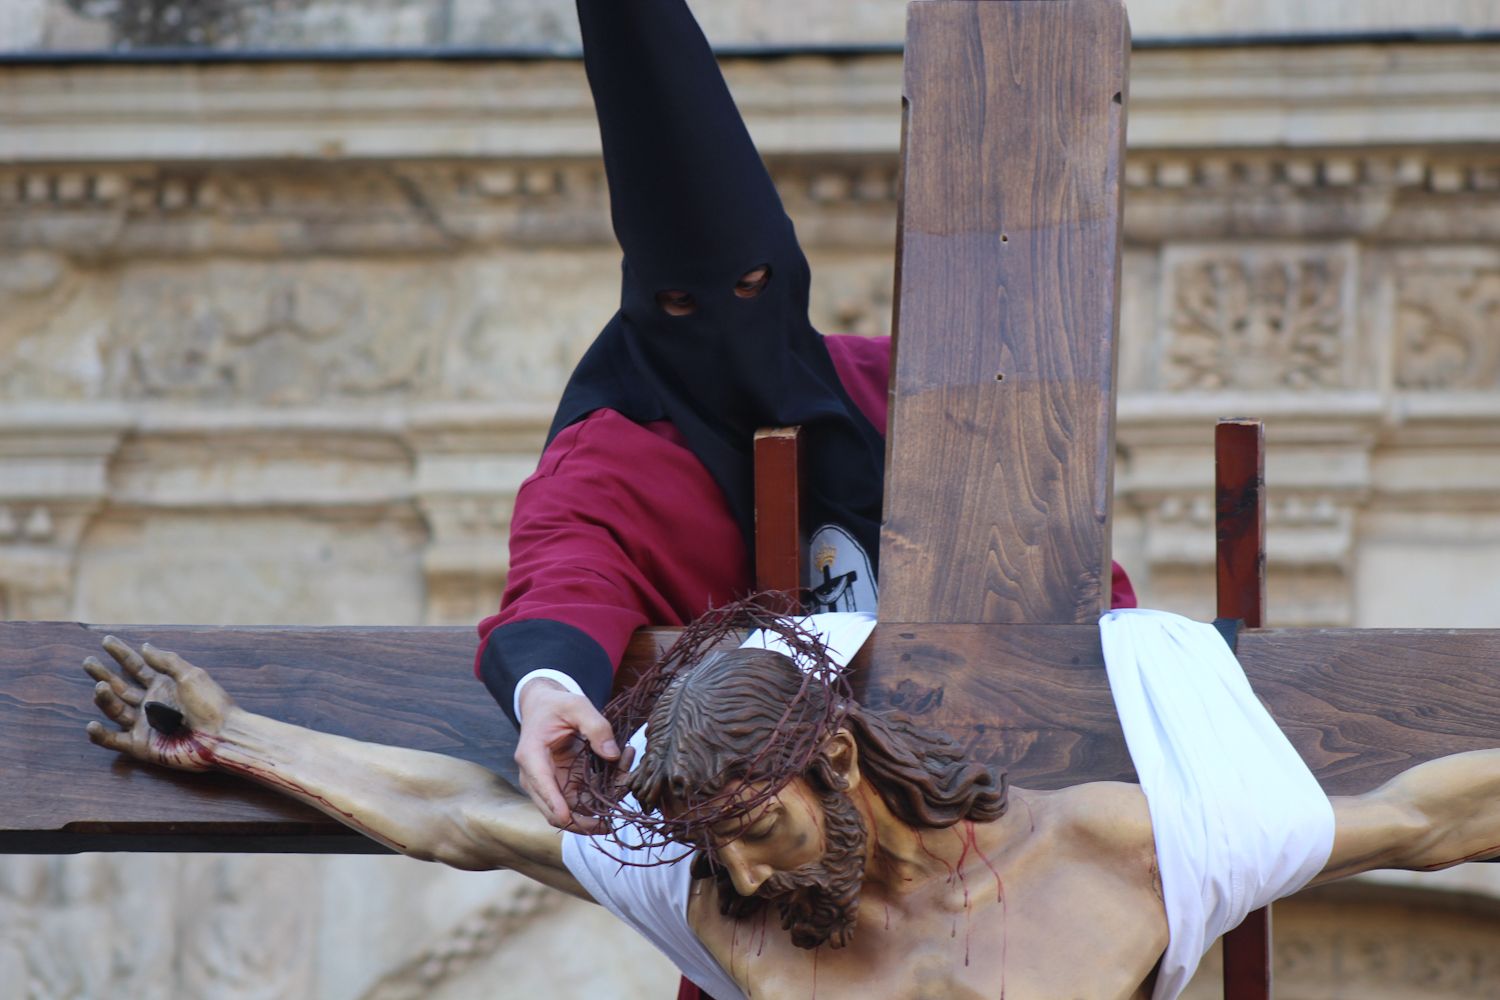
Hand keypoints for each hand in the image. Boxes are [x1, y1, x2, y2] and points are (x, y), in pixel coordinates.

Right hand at [83, 636, 236, 772]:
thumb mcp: (191, 675)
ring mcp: (144, 724)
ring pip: (116, 710)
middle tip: (88, 662)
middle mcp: (150, 704)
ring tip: (100, 687)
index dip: (121, 654)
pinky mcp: (141, 746)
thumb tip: (145, 646)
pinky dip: (100, 735)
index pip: (137, 667)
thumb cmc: (212, 704)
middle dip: (103, 674)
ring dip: (105, 699)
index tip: (106, 640)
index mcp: (163, 685)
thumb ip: (167, 661)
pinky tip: (91, 725)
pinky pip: (114, 741)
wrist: (223, 736)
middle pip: (120, 686)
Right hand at [514, 679, 619, 832]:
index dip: (553, 803)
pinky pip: (583, 801)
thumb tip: (613, 754)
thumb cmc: (557, 705)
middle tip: (611, 821)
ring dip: (600, 806)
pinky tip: (621, 772)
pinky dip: (603, 795)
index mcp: (532, 756)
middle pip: (553, 812)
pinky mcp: (563, 787)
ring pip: (573, 812)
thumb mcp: (577, 705)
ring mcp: (549, 785)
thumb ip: (596, 726)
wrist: (544, 708)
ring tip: (626, 778)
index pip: (541, 784)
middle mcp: (536, 777)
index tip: (566, 817)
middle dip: (584, 820)